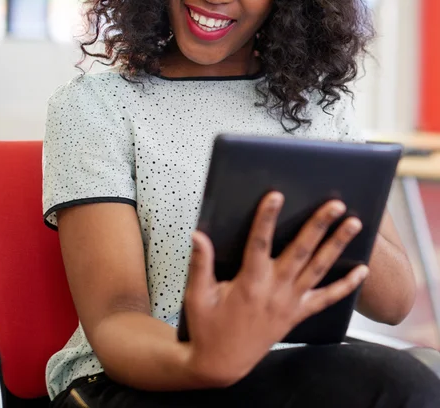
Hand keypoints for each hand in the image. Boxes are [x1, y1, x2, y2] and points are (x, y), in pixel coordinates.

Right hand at [183, 191, 367, 386]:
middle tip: (335, 204)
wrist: (222, 365)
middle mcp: (274, 290)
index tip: (276, 195)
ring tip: (353, 224)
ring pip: (318, 269)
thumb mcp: (198, 295)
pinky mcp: (297, 315)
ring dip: (336, 245)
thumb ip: (200, 263)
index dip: (267, 218)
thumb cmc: (208, 328)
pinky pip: (326, 299)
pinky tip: (361, 272)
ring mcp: (290, 303)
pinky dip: (345, 286)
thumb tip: (198, 235)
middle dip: (318, 225)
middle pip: (300, 251)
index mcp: (249, 282)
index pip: (259, 242)